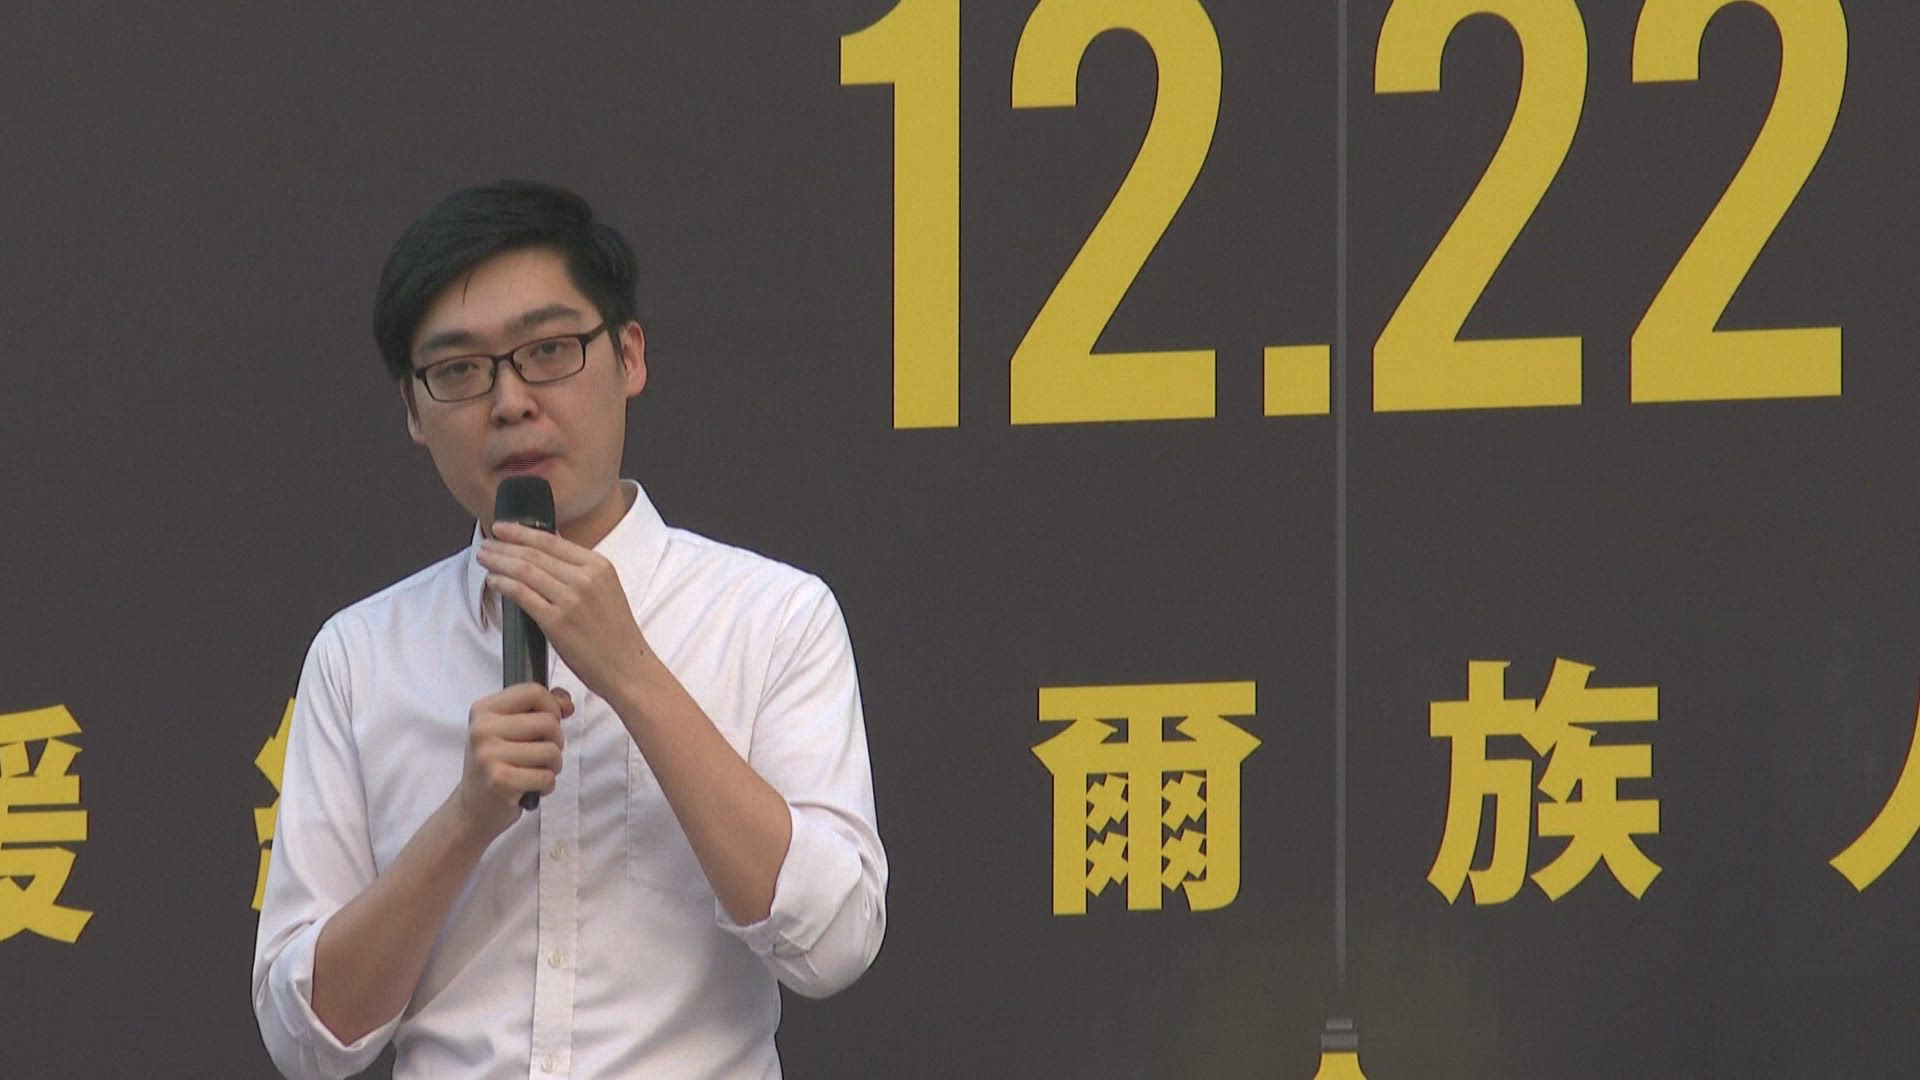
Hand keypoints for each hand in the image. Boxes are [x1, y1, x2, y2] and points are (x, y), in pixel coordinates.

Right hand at [455, 683, 572, 837]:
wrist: (472, 808)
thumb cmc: (497, 765)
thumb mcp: (510, 729)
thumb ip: (540, 709)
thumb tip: (567, 703)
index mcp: (483, 709)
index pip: (533, 691)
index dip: (552, 707)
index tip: (547, 723)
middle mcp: (482, 729)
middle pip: (548, 721)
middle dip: (556, 741)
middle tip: (540, 755)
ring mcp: (489, 755)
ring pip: (552, 750)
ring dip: (553, 765)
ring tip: (534, 771)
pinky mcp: (500, 781)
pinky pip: (547, 776)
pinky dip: (547, 785)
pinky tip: (529, 787)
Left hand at [478, 522, 651, 698]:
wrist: (627, 668)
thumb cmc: (615, 636)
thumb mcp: (606, 590)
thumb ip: (580, 572)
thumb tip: (546, 554)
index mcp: (599, 565)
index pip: (551, 540)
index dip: (521, 531)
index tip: (502, 528)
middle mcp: (586, 578)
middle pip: (534, 552)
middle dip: (504, 546)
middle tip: (486, 543)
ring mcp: (571, 599)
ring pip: (524, 570)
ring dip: (499, 562)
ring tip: (484, 559)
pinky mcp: (557, 621)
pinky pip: (522, 594)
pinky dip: (503, 584)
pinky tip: (493, 581)